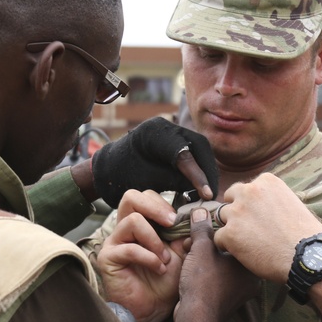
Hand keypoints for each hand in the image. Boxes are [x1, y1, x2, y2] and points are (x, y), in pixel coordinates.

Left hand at [91, 117, 218, 205]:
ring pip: (201, 148)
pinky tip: (204, 187)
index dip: (197, 175)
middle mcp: (166, 126)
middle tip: (212, 195)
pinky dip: (201, 169)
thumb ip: (174, 182)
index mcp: (152, 132)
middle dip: (208, 171)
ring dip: (208, 170)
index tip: (206, 195)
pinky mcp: (178, 140)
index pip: (182, 153)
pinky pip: (196, 153)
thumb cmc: (121, 177)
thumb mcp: (146, 182)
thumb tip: (203, 191)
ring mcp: (173, 131)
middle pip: (199, 145)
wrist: (109, 170)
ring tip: (210, 194)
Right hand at [96, 190, 185, 321]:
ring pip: (133, 220)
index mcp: (142, 223)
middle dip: (156, 208)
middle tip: (171, 224)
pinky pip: (130, 248)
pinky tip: (159, 269)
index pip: (146, 196)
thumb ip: (186, 231)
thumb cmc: (167, 280)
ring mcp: (114, 242)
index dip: (164, 204)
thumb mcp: (182, 252)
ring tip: (164, 258)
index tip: (180, 221)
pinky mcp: (108, 258)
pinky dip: (149, 258)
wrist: (156, 308)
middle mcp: (125, 228)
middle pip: (131, 197)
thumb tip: (198, 212)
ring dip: (155, 240)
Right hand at [173, 208, 260, 321]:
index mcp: (251, 263)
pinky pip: (217, 278)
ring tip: (189, 252)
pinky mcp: (227, 300)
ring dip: (205, 257)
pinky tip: (191, 268)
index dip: (217, 230)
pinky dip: (205, 271)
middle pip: (229, 252)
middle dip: (209, 244)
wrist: (196, 317)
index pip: (238, 238)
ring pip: (222, 265)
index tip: (202, 229)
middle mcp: (250, 278)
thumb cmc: (204, 282)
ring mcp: (239, 291)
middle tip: (192, 241)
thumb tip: (201, 211)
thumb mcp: (202, 249)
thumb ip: (203, 229)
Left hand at [214, 173, 321, 282]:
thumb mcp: (291, 202)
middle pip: (230, 198)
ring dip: (231, 229)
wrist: (308, 256)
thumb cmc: (305, 234)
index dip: (249, 204)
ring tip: (247, 243)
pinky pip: (218, 238)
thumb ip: (271, 198)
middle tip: (248, 229)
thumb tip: (261, 206)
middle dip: (236, 212)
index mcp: (266, 181)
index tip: (258, 217)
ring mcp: (237, 212)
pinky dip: (227, 246)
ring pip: (222, 218)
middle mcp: (249, 191)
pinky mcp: (230, 233)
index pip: (246, 188)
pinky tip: (242, 253)